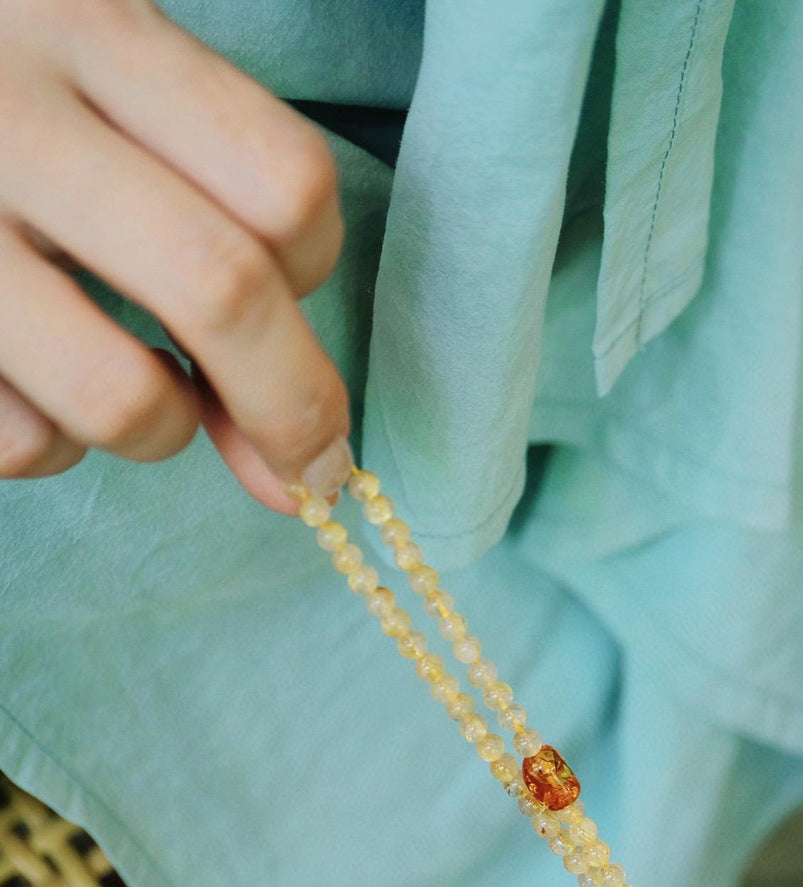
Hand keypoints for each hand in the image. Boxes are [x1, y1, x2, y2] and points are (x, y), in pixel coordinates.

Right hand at [0, 0, 351, 510]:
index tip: (294, 298)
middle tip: (303, 468)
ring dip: (158, 431)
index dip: (315, 270)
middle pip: (219, 289)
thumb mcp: (99, 95)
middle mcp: (6, 116)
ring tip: (137, 395)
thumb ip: (215, 231)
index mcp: (85, 27)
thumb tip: (309, 465)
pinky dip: (49, 443)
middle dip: (289, 409)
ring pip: (116, 397)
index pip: (280, 181)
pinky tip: (30, 382)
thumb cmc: (3, 98)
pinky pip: (18, 440)